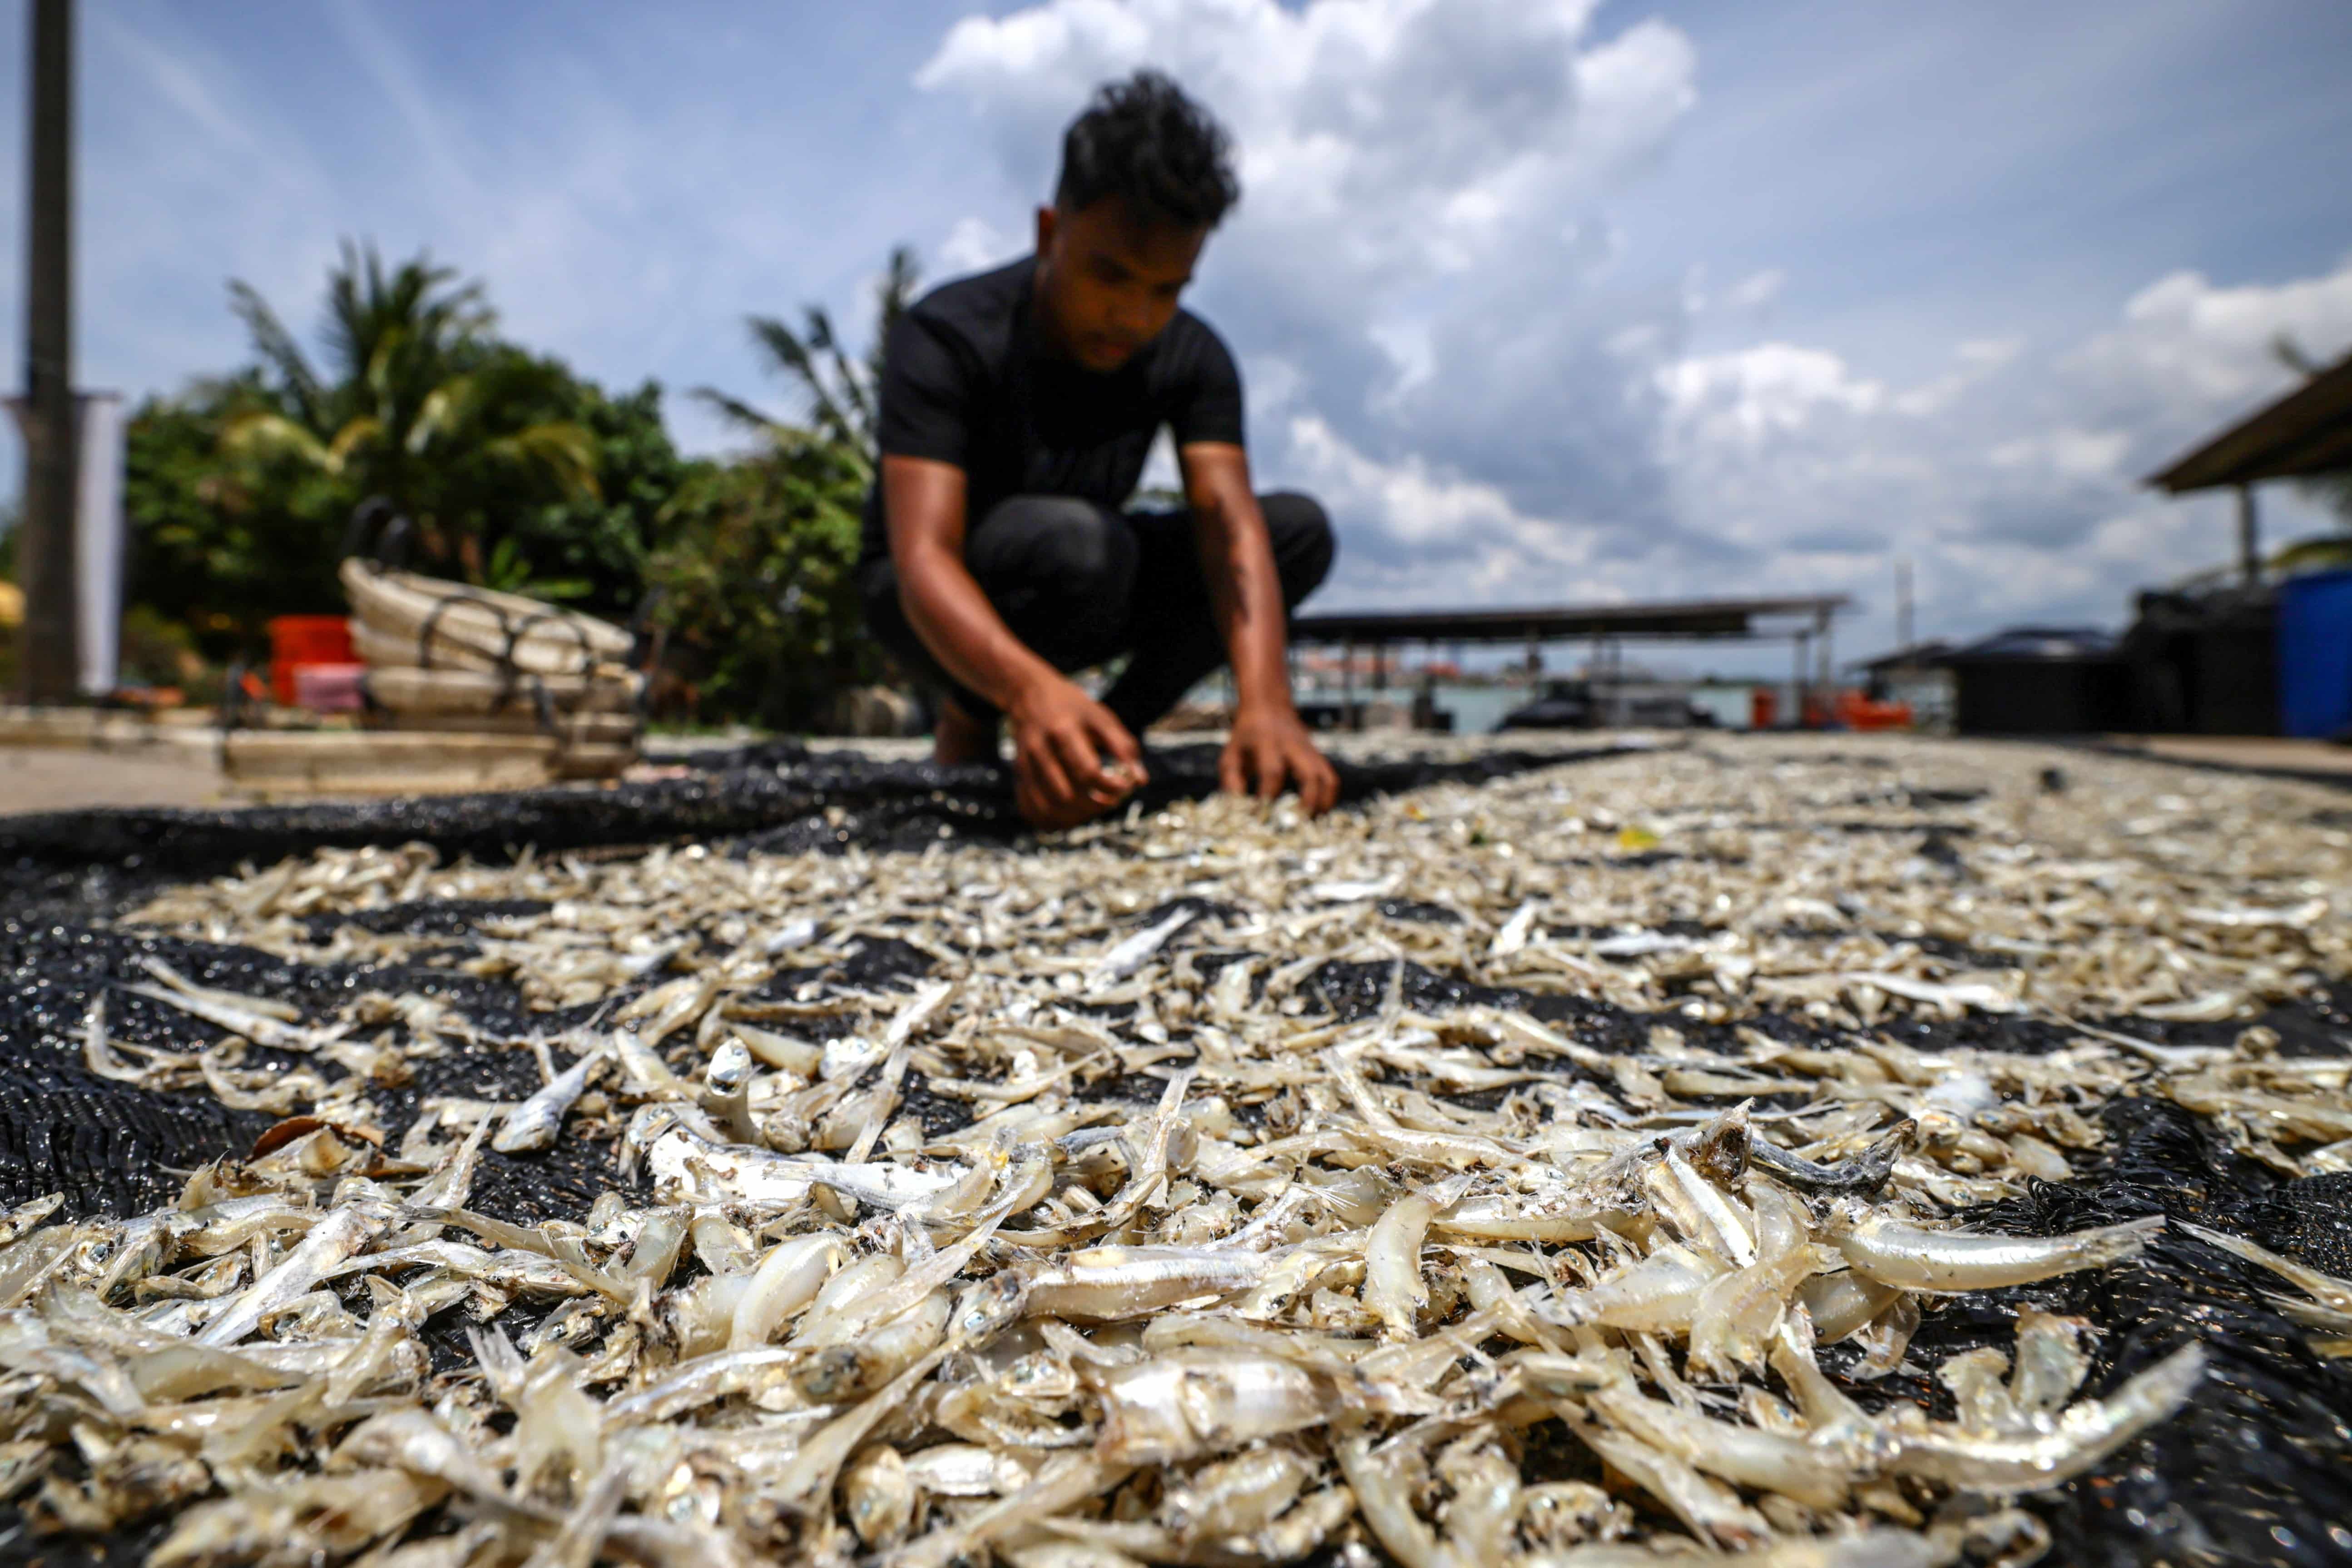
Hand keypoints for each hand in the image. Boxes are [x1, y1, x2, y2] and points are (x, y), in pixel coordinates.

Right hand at [1007, 673, 1146, 828]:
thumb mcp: (1102, 718)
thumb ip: (1124, 747)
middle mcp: (1039, 750)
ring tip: (1093, 807)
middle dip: (1094, 806)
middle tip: (1110, 799)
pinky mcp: (1019, 776)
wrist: (1031, 694)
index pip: (1087, 772)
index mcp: (1063, 731)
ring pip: (1048, 809)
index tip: (1125, 787)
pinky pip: (1031, 811)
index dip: (1110, 788)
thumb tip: (1140, 781)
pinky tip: (1070, 812)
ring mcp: (1025, 765)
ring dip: (1076, 817)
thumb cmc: (1074, 708)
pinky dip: (1052, 820)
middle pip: (1066, 796)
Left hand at [1222, 702, 1338, 814]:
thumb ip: (1232, 780)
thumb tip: (1238, 809)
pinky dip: (1328, 798)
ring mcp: (1309, 751)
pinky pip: (1330, 778)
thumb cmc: (1246, 736)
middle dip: (1307, 802)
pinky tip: (1318, 813)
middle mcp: (1293, 746)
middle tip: (1297, 824)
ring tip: (1311, 823)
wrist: (1268, 706)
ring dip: (1322, 803)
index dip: (1268, 796)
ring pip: (1326, 777)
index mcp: (1267, 743)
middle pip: (1309, 774)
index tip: (1261, 817)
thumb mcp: (1231, 753)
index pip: (1272, 771)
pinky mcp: (1317, 756)